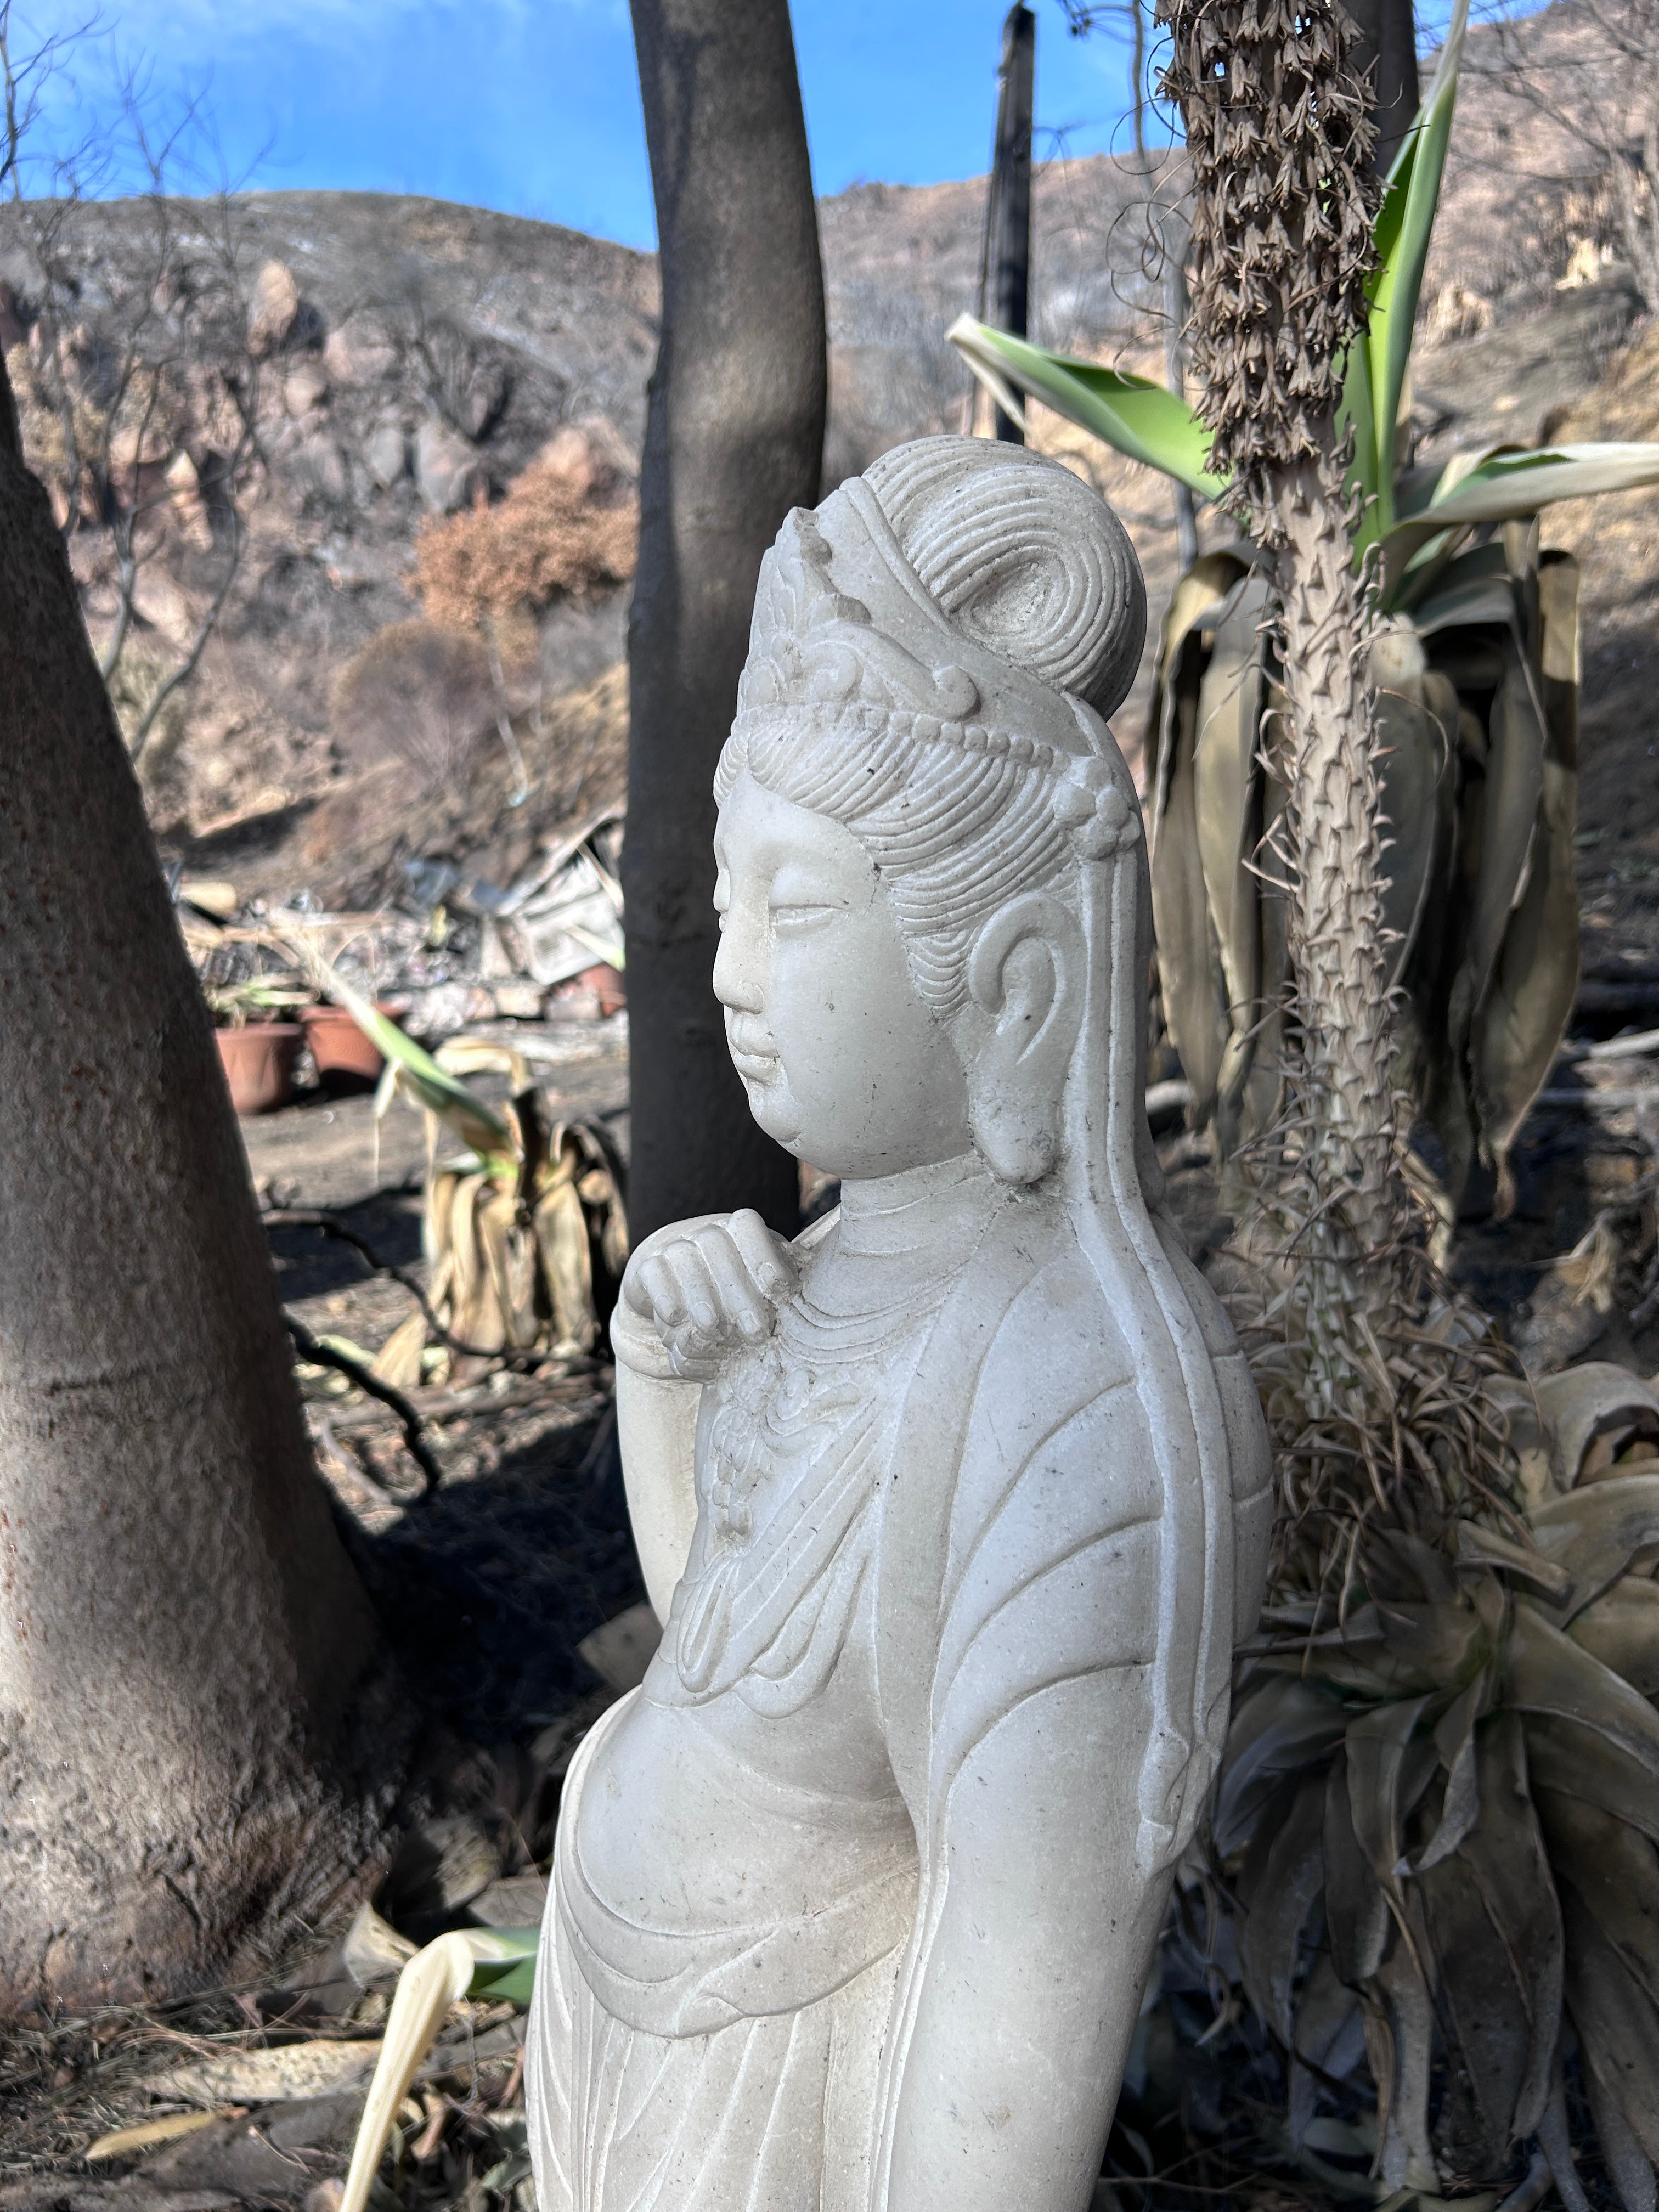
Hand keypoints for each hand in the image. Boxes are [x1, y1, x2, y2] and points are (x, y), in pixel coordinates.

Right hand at [622, 1209, 798, 1378]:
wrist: (678, 1286)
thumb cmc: (736, 1290)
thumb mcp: (763, 1285)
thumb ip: (784, 1287)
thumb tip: (818, 1306)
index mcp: (740, 1230)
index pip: (748, 1226)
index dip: (765, 1256)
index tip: (781, 1294)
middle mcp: (707, 1231)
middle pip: (718, 1247)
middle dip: (739, 1293)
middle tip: (755, 1333)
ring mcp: (675, 1245)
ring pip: (684, 1258)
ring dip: (700, 1296)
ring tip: (715, 1331)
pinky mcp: (648, 1266)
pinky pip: (654, 1273)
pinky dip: (664, 1294)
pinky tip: (676, 1319)